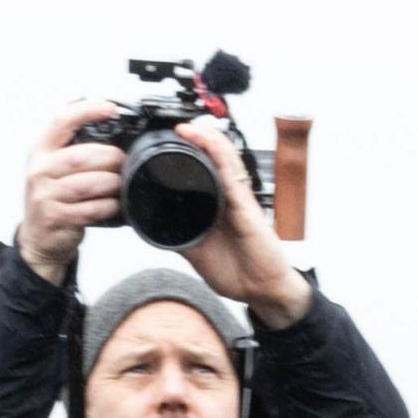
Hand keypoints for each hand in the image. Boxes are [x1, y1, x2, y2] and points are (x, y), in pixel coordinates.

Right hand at [15, 100, 125, 285]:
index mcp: (41, 150)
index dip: (86, 110)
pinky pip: (90, 209)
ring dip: (111, 183)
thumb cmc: (53, 197)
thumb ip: (75, 147)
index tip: (110, 108)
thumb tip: (112, 129)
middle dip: (110, 157)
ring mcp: (45, 195)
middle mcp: (39, 170)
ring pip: (88, 184)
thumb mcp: (54, 166)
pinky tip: (113, 204)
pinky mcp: (56, 218)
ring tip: (119, 183)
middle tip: (123, 161)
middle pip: (82, 156)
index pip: (60, 121)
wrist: (39, 237)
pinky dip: (108, 206)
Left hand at [167, 121, 311, 329]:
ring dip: (206, 138)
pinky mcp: (246, 204)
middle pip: (214, 158)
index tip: (167, 143)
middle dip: (196, 139)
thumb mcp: (197, 253)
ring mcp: (238, 198)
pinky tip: (207, 140)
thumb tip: (154, 227)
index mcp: (217, 207)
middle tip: (174, 128)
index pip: (202, 171)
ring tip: (187, 126)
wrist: (263, 291)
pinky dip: (218, 153)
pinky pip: (231, 172)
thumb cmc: (239, 272)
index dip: (189, 154)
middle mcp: (229, 197)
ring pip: (223, 158)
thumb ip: (180, 236)